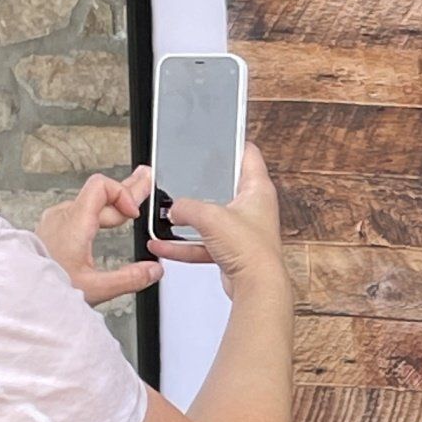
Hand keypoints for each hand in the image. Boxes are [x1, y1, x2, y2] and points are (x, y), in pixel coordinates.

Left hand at [37, 163, 162, 305]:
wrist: (15, 295)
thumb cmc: (43, 289)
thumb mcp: (94, 289)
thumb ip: (129, 279)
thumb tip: (153, 270)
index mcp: (73, 223)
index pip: (101, 187)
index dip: (123, 193)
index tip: (135, 214)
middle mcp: (62, 216)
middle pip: (100, 193)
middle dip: (127, 190)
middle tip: (146, 178)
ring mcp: (55, 221)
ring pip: (90, 203)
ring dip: (114, 203)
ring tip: (133, 198)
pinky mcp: (52, 229)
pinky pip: (80, 212)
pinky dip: (99, 212)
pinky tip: (108, 215)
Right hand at [150, 142, 284, 292]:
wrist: (256, 286)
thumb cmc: (251, 250)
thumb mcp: (209, 216)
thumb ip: (186, 207)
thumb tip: (174, 210)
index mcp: (257, 189)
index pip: (248, 154)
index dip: (233, 141)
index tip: (219, 135)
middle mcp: (253, 207)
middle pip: (224, 186)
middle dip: (201, 185)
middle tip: (183, 177)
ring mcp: (243, 229)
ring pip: (211, 218)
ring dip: (188, 220)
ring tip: (165, 217)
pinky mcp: (233, 250)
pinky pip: (204, 243)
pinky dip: (184, 245)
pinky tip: (164, 244)